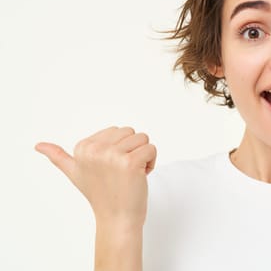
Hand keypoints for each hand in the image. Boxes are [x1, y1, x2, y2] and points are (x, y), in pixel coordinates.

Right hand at [35, 126, 156, 227]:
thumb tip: (38, 145)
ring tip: (131, 174)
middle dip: (132, 150)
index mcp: (83, 147)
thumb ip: (58, 157)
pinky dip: (151, 162)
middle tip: (122, 172)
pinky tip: (140, 176)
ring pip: (143, 138)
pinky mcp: (131, 162)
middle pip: (131, 132)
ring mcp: (112, 155)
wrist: (116, 218)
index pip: (117, 131)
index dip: (120, 149)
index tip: (111, 168)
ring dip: (143, 156)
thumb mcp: (75, 173)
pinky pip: (151, 148)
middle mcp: (95, 149)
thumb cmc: (100, 194)